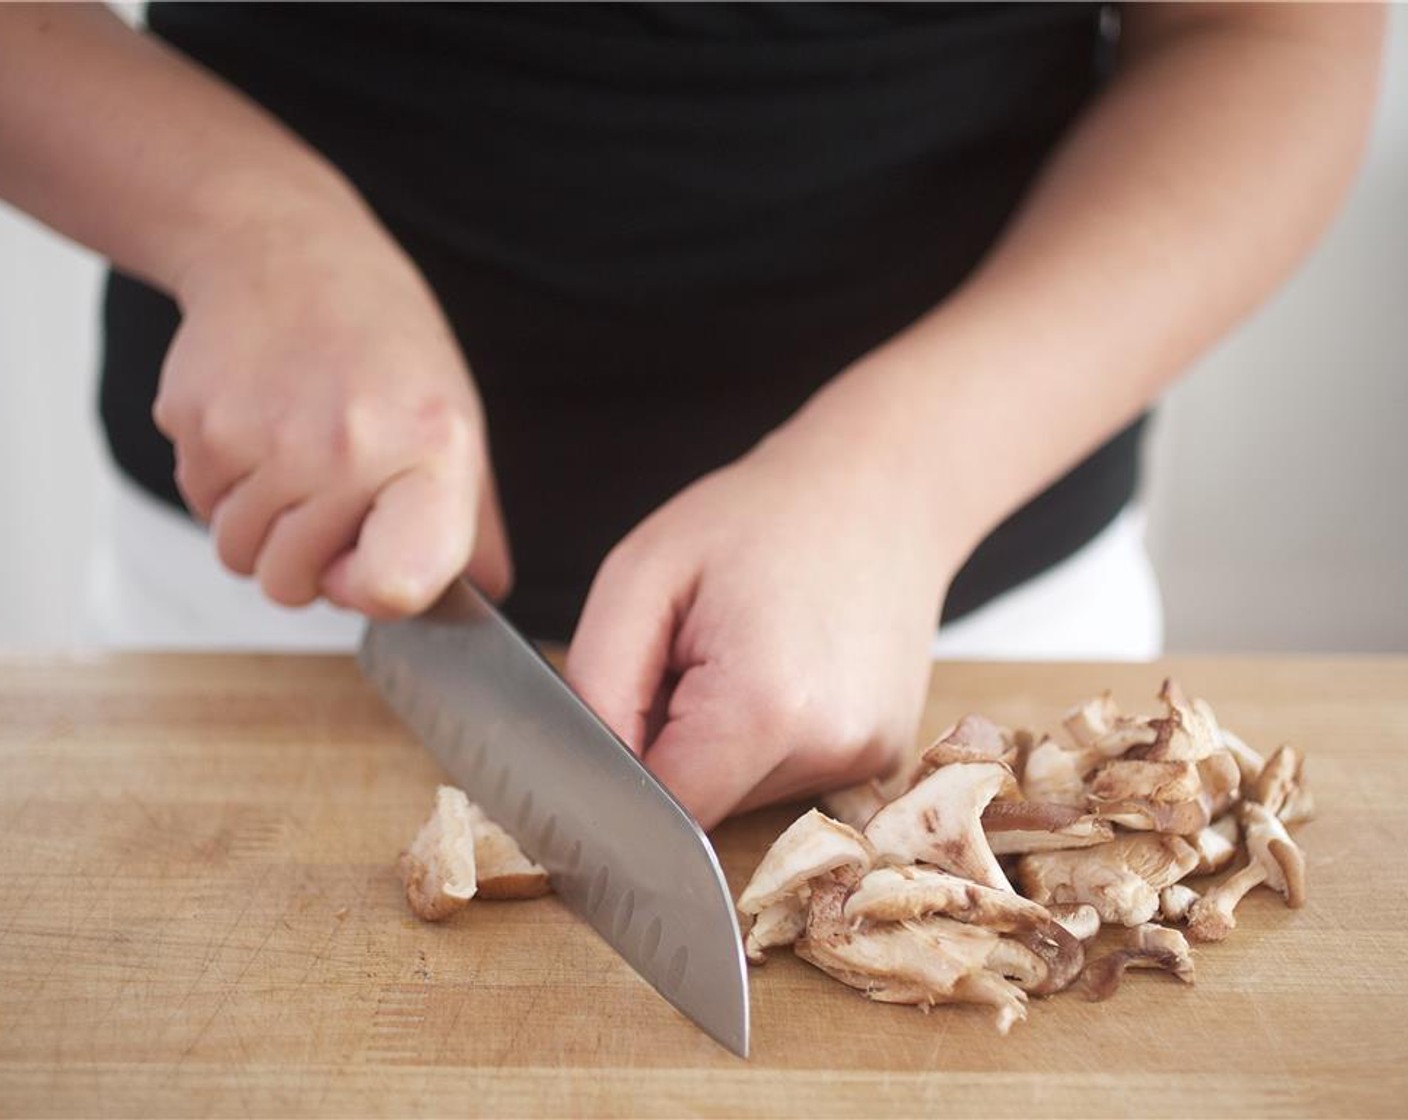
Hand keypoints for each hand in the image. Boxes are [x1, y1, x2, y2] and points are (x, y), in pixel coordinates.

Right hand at [152, 216, 510, 615]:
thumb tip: (489, 596)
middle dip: (306, 564)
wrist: (286, 251)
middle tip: (329, 498)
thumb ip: (472, 521)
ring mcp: (263, 436)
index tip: (370, 562)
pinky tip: (257, 429)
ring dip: (260, 529)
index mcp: (427, 451)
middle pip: (293, 586)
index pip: (393, 587)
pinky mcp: (197, 423)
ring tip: (295, 460)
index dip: (373, 593)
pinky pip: (199, 506)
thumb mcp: (455, 419)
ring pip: (238, 555)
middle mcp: (345, 448)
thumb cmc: (383, 342)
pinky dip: (222, 487)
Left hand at [565, 427, 956, 830]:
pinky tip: (783, 671)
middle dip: (673, 750)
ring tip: (745, 654)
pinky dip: (764, 741)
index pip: (660, 811)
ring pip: (744, 794)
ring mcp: (866, 761)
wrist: (880, 489)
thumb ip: (597, 686)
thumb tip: (588, 774)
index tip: (629, 710)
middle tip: (691, 658)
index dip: (625, 773)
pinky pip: (789, 778)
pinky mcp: (882, 758)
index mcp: (763, 709)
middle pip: (703, 806)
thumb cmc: (759, 518)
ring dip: (719, 744)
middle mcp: (828, 751)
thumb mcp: (641, 575)